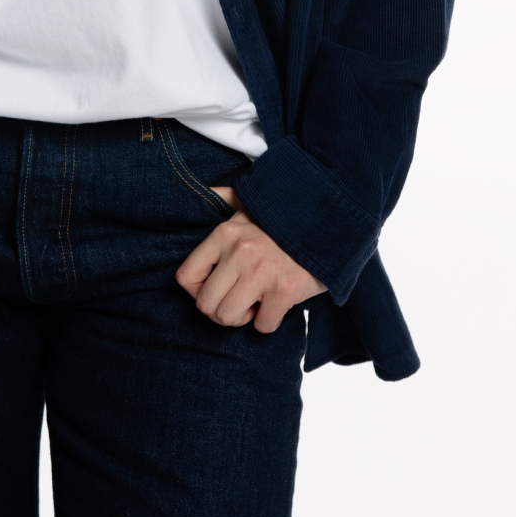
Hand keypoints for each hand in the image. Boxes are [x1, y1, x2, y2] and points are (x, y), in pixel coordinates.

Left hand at [175, 187, 327, 332]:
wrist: (331, 224)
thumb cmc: (284, 219)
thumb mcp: (249, 202)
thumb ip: (223, 198)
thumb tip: (205, 191)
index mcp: (224, 234)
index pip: (185, 277)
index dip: (197, 292)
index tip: (215, 290)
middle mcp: (239, 252)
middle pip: (206, 305)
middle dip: (220, 311)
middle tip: (239, 301)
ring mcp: (261, 271)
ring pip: (228, 318)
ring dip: (243, 318)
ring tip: (256, 302)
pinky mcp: (285, 289)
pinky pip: (262, 325)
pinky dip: (269, 321)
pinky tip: (276, 304)